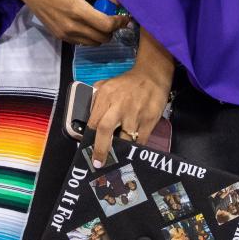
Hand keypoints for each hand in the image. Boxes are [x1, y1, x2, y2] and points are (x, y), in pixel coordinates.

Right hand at [12, 0, 128, 44]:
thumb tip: (120, 1)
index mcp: (77, 10)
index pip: (106, 25)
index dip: (119, 22)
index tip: (125, 17)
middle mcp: (71, 26)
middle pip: (103, 38)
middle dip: (112, 29)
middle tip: (111, 18)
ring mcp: (65, 34)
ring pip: (94, 43)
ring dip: (101, 35)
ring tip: (99, 21)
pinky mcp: (60, 37)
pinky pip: (82, 43)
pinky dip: (90, 37)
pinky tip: (86, 24)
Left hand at [87, 28, 173, 165]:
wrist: (151, 76)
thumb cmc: (126, 83)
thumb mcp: (106, 85)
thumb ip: (96, 100)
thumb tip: (89, 121)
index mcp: (106, 96)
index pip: (94, 121)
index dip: (90, 138)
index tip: (88, 150)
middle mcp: (118, 105)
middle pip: (105, 129)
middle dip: (100, 149)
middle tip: (99, 163)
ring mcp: (135, 114)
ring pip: (124, 139)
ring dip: (120, 151)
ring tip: (116, 159)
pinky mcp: (149, 121)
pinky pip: (140, 141)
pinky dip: (134, 149)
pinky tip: (130, 153)